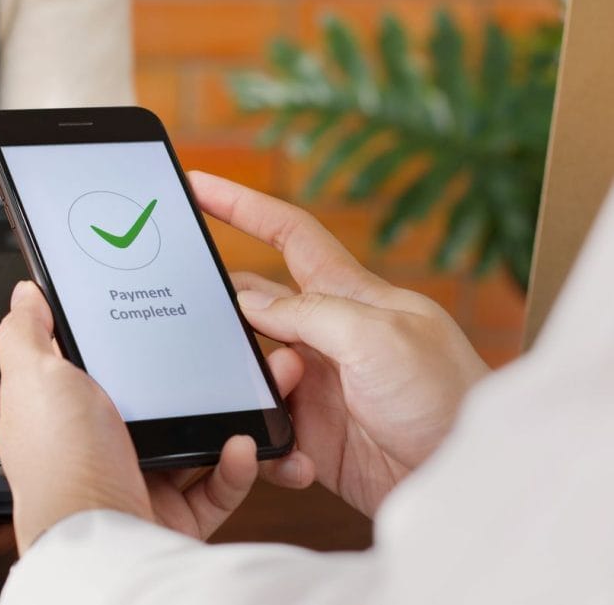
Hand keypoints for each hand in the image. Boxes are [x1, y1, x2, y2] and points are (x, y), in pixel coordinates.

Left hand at [0, 282, 286, 554]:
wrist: (99, 540)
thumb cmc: (62, 463)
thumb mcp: (35, 377)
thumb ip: (27, 333)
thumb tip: (26, 296)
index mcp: (65, 411)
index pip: (100, 366)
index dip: (131, 341)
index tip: (165, 318)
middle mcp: (100, 446)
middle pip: (158, 401)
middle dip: (200, 377)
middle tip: (231, 353)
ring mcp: (139, 480)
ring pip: (194, 439)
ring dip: (230, 415)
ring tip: (257, 388)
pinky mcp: (173, 514)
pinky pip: (215, 486)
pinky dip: (234, 466)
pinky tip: (241, 444)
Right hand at [190, 171, 489, 515]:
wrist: (465, 479)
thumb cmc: (446, 398)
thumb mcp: (377, 337)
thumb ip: (308, 312)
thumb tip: (248, 304)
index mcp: (348, 296)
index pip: (287, 234)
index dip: (241, 206)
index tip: (198, 185)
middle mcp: (327, 335)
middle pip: (255, 306)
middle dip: (225, 313)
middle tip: (199, 325)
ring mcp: (317, 386)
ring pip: (251, 371)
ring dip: (253, 387)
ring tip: (288, 401)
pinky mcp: (312, 436)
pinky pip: (267, 432)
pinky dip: (269, 445)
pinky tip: (291, 455)